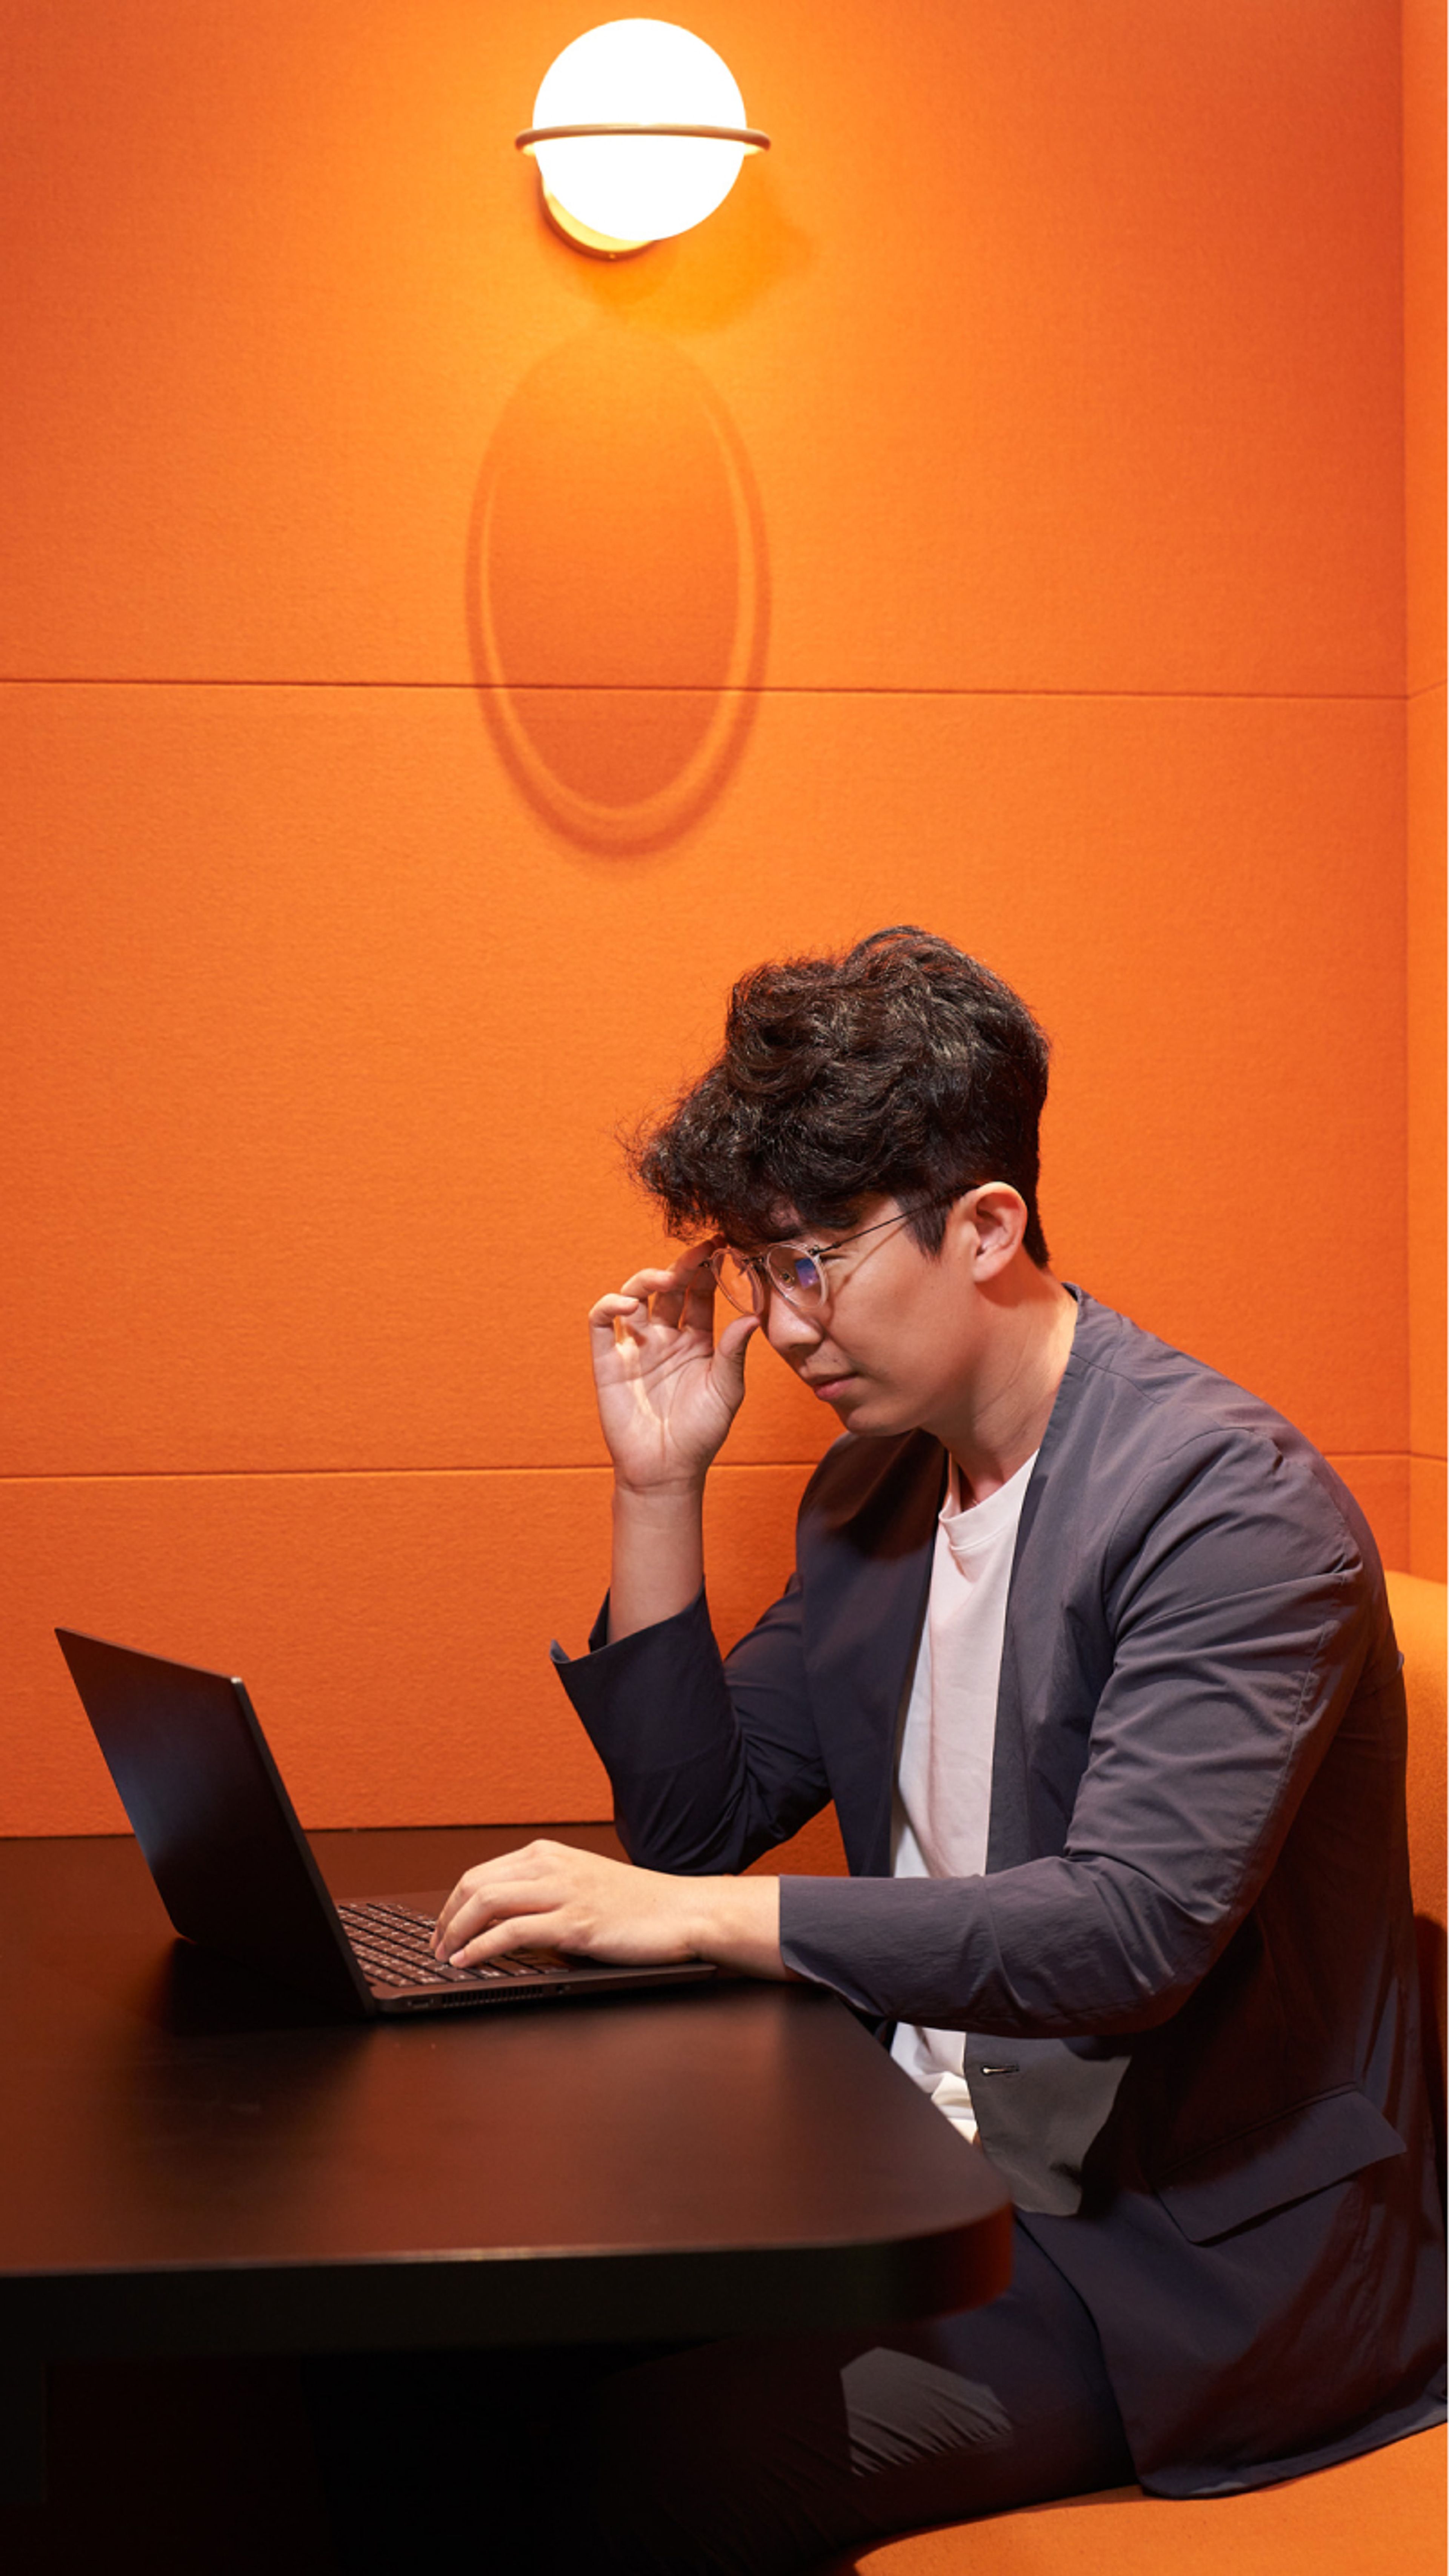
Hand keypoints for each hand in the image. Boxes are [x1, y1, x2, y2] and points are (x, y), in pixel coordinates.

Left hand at [430, 1839, 787, 1979]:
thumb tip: (502, 1923)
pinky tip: (469, 1962)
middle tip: (435, 1947)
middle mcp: (551, 1866)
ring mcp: (563, 1892)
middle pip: (475, 1884)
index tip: (442, 1928)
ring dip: (456, 1932)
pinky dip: (482, 1948)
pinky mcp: (575, 1922)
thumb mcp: (582, 1886)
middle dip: (446, 1919)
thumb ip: (544, 1894)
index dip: (452, 1903)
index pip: (481, 1873)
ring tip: (446, 1957)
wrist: (683, 1910)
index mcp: (549, 1854)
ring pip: (488, 1902)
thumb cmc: (636, 1904)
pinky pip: (513, 1932)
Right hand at [589, 1245, 757, 1495]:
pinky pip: (602, 1322)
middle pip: (669, 1289)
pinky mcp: (609, 1360)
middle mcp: (666, 1337)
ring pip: (635, 1296)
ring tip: (664, 1280)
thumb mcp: (726, 1390)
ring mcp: (636, 1346)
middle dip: (681, 1268)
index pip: (701, 1294)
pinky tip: (629, 1305)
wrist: (666, 1470)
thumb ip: (734, 1352)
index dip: (708, 1270)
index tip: (722, 1247)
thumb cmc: (701, 1434)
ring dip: (647, 1280)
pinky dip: (610, 1305)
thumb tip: (752, 1316)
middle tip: (696, 1254)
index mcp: (698, 1341)